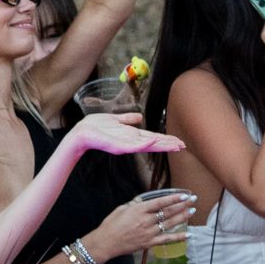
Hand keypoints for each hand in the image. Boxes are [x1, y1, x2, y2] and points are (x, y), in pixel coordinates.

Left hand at [67, 111, 184, 157]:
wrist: (81, 132)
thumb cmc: (96, 127)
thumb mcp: (115, 120)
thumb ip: (127, 119)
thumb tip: (139, 117)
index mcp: (131, 135)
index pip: (152, 137)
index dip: (166, 139)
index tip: (178, 141)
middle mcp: (131, 141)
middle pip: (154, 142)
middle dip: (168, 144)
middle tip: (183, 146)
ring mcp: (125, 144)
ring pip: (147, 145)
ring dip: (161, 145)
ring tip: (175, 145)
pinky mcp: (118, 146)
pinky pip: (133, 145)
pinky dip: (144, 144)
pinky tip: (153, 140)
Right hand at [85, 190, 197, 259]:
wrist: (106, 242)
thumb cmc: (111, 224)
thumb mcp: (122, 208)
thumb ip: (135, 204)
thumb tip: (144, 200)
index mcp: (139, 210)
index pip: (160, 203)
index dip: (174, 199)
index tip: (184, 195)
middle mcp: (146, 221)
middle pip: (168, 212)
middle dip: (182, 205)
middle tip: (194, 200)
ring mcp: (149, 233)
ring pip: (170, 224)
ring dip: (183, 217)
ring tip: (192, 211)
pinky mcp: (149, 243)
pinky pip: (166, 240)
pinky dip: (178, 237)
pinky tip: (188, 234)